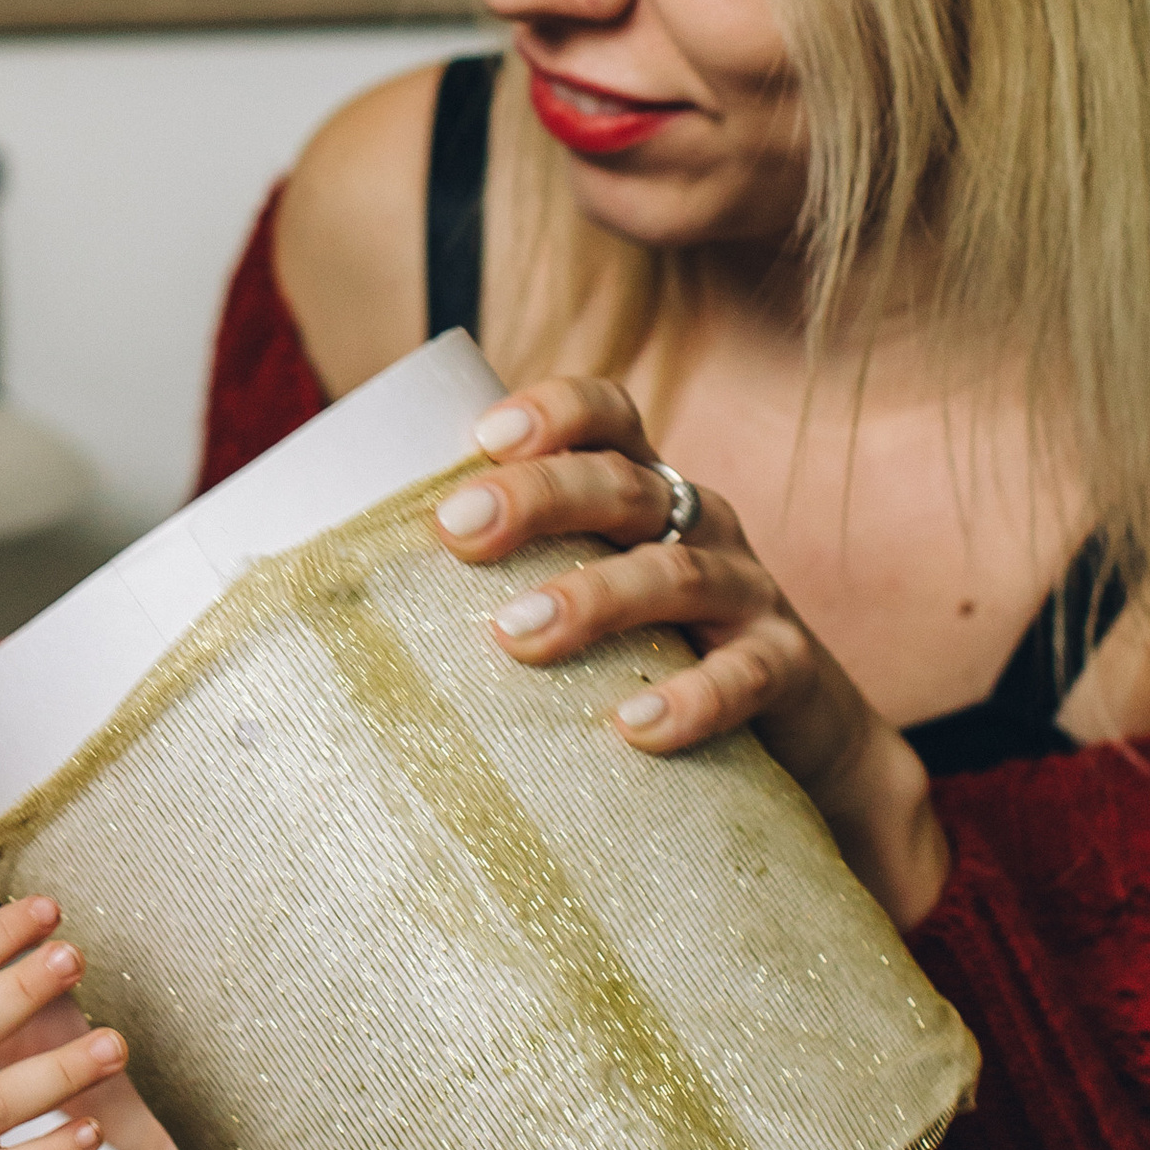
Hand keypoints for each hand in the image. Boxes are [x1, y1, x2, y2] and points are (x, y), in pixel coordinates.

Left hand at [432, 378, 949, 934]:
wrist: (801, 739)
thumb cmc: (655, 650)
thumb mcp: (591, 592)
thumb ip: (508, 574)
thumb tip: (348, 577)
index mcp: (646, 490)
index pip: (611, 415)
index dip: (555, 410)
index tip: (484, 435)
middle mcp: (698, 523)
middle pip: (625, 486)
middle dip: (540, 497)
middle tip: (459, 530)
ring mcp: (749, 592)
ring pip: (677, 573)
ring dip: (594, 599)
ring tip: (516, 636)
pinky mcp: (786, 669)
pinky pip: (745, 674)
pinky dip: (691, 698)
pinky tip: (633, 725)